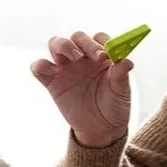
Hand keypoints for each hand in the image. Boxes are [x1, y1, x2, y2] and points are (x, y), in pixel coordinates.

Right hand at [30, 31, 131, 147]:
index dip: (102, 42)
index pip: (99, 38)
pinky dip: (40, 65)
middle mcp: (82, 57)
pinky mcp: (52, 81)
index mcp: (100, 56)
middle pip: (77, 37)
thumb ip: (121, 75)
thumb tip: (127, 60)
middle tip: (95, 56)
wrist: (101, 129)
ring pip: (56, 43)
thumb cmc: (114, 106)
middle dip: (85, 43)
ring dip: (63, 45)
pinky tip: (53, 71)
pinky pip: (39, 67)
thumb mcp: (121, 91)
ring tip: (74, 57)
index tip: (107, 54)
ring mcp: (65, 68)